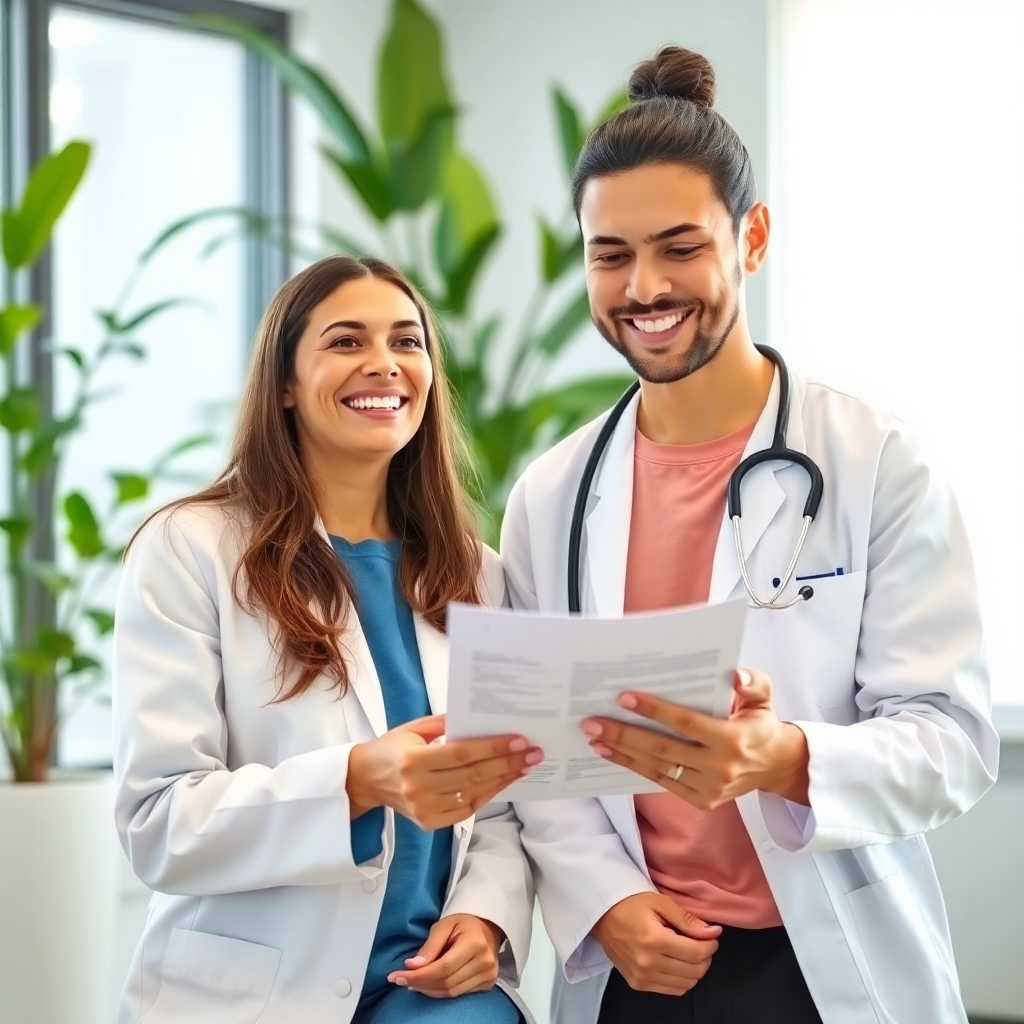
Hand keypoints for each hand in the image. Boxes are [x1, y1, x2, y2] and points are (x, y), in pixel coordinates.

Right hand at [347, 715, 542, 829]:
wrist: (366, 780)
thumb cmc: (392, 747)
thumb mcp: (415, 728)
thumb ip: (447, 724)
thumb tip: (482, 718)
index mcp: (413, 760)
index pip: (462, 754)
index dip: (493, 747)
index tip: (520, 740)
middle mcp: (419, 788)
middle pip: (474, 775)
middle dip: (508, 763)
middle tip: (534, 753)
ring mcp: (425, 809)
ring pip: (475, 794)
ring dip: (503, 780)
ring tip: (525, 766)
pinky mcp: (430, 823)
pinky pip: (468, 808)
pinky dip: (488, 795)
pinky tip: (503, 781)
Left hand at [387, 914, 504, 996]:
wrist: (486, 927)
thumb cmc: (462, 923)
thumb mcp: (443, 925)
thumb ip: (430, 946)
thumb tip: (412, 966)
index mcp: (475, 943)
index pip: (443, 968)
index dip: (419, 975)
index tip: (398, 976)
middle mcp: (484, 962)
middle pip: (446, 982)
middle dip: (420, 984)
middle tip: (401, 980)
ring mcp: (488, 974)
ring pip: (452, 992)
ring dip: (429, 990)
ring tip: (413, 983)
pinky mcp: (488, 983)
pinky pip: (460, 994)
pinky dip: (441, 992)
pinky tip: (429, 986)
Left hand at [582, 670, 809, 809]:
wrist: (775, 766)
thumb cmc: (761, 723)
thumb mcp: (764, 697)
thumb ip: (752, 683)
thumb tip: (734, 675)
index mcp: (732, 739)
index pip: (685, 723)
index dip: (654, 710)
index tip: (624, 697)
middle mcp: (719, 768)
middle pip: (662, 749)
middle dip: (624, 734)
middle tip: (592, 722)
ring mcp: (709, 789)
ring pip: (657, 769)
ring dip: (622, 753)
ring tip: (594, 739)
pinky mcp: (701, 801)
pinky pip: (661, 782)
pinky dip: (634, 768)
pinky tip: (613, 755)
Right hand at [592, 892, 719, 995]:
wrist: (601, 915)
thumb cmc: (631, 903)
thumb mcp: (660, 903)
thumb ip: (687, 920)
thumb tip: (713, 933)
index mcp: (654, 940)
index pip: (695, 954)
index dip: (710, 946)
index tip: (712, 937)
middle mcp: (648, 963)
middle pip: (694, 972)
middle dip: (705, 958)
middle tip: (702, 943)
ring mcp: (641, 977)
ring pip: (685, 984)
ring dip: (695, 970)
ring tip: (690, 952)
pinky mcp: (637, 984)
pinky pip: (671, 990)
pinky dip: (681, 979)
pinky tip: (677, 963)